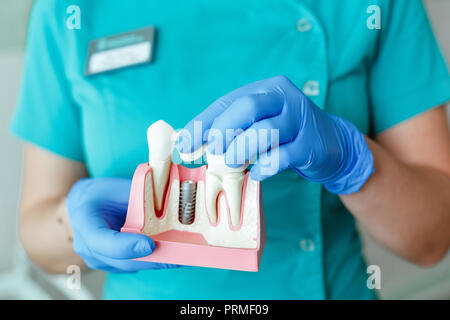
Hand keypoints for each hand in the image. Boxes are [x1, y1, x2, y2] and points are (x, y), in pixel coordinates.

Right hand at [67, 177, 178, 271]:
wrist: (85, 205)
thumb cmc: (102, 194)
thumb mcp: (118, 188)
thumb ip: (139, 197)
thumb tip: (170, 199)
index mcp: (85, 220)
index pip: (102, 240)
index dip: (126, 246)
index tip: (149, 245)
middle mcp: (87, 246)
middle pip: (121, 260)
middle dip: (152, 259)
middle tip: (178, 255)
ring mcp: (98, 259)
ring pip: (130, 266)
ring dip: (156, 261)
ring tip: (181, 255)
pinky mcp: (111, 265)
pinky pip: (134, 265)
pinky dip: (152, 260)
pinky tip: (172, 254)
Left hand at [176, 76, 373, 193]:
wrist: (332, 143)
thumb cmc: (285, 134)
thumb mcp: (259, 123)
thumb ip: (230, 128)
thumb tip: (189, 142)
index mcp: (267, 89)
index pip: (228, 101)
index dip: (204, 123)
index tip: (185, 145)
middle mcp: (285, 98)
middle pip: (249, 107)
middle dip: (224, 130)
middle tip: (214, 151)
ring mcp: (300, 120)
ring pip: (266, 131)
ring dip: (243, 150)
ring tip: (233, 163)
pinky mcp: (311, 145)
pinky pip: (283, 156)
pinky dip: (265, 167)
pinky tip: (257, 174)